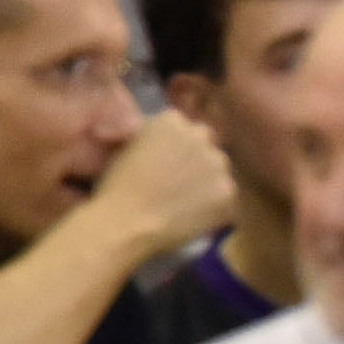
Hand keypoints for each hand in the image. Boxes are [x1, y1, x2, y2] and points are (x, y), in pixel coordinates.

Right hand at [80, 104, 241, 267]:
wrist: (124, 222)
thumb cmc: (115, 188)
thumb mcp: (126, 149)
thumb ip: (152, 139)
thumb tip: (164, 144)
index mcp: (172, 121)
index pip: (185, 129)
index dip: (177, 149)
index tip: (167, 165)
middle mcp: (201, 135)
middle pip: (207, 145)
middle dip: (198, 161)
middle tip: (180, 185)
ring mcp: (218, 164)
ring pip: (219, 172)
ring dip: (209, 184)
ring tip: (186, 205)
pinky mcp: (228, 192)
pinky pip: (226, 200)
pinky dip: (216, 210)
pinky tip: (193, 221)